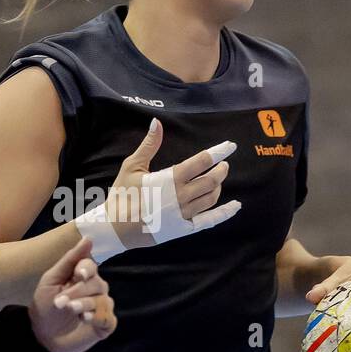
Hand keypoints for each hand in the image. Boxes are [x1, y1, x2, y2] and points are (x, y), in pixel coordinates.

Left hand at [30, 236, 116, 351]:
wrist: (42, 335)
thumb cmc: (45, 305)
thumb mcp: (51, 280)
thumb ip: (70, 260)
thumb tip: (89, 238)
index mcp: (82, 276)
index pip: (90, 266)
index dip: (86, 269)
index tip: (78, 275)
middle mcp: (95, 289)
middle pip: (96, 283)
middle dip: (77, 292)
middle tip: (59, 303)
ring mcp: (102, 306)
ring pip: (102, 301)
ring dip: (85, 305)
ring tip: (70, 310)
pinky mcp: (105, 324)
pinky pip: (108, 318)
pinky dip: (98, 318)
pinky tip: (86, 319)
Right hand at [106, 118, 240, 249]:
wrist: (115, 228)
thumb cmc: (122, 195)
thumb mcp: (132, 166)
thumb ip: (149, 145)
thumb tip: (157, 123)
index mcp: (171, 178)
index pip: (202, 161)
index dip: (219, 152)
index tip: (230, 146)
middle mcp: (182, 196)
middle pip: (212, 180)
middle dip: (221, 170)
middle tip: (224, 165)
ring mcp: (184, 214)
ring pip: (212, 198)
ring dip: (219, 187)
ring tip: (218, 180)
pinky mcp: (184, 228)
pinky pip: (209, 220)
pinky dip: (224, 213)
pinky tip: (235, 207)